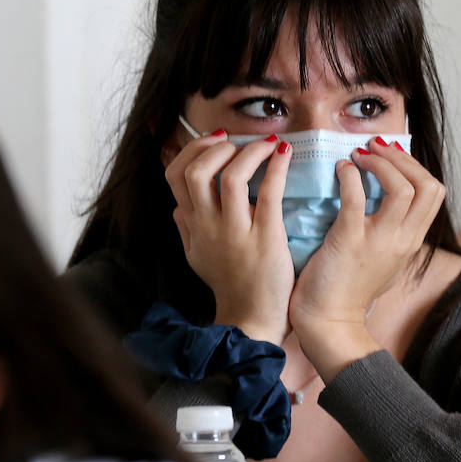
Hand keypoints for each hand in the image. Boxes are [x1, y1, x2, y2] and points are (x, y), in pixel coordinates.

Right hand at [164, 129, 293, 343]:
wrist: (251, 320)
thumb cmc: (228, 285)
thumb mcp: (196, 257)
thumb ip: (186, 229)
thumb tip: (177, 206)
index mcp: (193, 226)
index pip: (175, 176)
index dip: (192, 150)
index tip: (215, 142)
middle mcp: (209, 226)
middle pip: (197, 171)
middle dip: (216, 146)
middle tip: (237, 142)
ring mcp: (237, 232)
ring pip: (231, 177)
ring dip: (250, 151)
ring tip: (267, 146)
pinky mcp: (267, 239)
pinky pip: (270, 193)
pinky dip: (277, 167)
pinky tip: (285, 155)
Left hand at [289, 137, 445, 376]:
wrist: (328, 322)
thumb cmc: (349, 291)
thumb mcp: (384, 261)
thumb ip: (393, 235)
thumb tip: (388, 205)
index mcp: (411, 242)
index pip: (434, 192)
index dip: (414, 166)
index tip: (390, 155)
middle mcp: (403, 240)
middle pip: (428, 185)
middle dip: (402, 158)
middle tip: (376, 148)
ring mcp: (379, 241)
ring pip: (403, 187)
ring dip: (379, 162)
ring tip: (358, 156)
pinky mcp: (349, 241)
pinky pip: (356, 197)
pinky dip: (349, 176)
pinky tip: (340, 171)